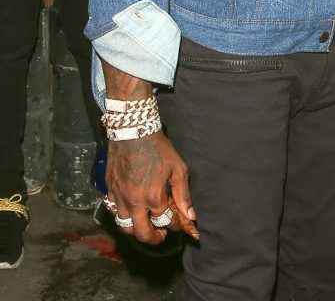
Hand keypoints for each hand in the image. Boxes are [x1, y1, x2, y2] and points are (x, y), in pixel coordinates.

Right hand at [105, 130, 195, 244]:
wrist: (133, 130)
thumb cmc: (158, 148)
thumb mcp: (177, 168)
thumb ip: (183, 194)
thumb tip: (191, 216)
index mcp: (154, 197)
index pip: (165, 222)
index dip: (174, 225)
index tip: (178, 222)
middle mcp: (135, 202)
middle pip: (142, 234)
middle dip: (154, 238)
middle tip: (161, 235)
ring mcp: (120, 198)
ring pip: (125, 227)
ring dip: (137, 230)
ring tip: (145, 225)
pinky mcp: (109, 191)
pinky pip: (114, 213)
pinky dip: (123, 217)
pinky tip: (131, 211)